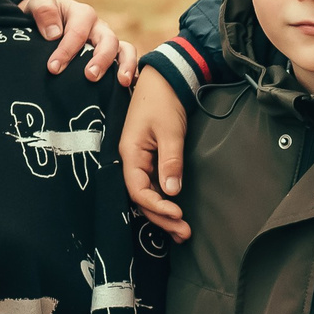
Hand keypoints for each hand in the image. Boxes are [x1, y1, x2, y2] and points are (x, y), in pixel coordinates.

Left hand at [20, 0, 135, 83]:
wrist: (50, 22)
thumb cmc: (44, 15)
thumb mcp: (38, 4)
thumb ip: (43, 11)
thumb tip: (54, 33)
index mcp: (83, 14)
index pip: (78, 32)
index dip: (67, 51)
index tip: (53, 68)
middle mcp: (100, 28)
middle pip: (108, 40)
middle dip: (101, 59)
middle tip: (90, 76)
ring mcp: (108, 43)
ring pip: (125, 50)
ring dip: (125, 65)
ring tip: (122, 82)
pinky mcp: (112, 57)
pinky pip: (127, 63)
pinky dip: (132, 74)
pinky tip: (129, 89)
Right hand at [121, 66, 192, 241]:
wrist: (164, 80)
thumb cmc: (163, 101)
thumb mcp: (169, 131)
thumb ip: (170, 161)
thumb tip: (171, 191)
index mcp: (129, 154)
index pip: (138, 190)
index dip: (157, 206)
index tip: (178, 213)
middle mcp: (130, 161)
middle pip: (141, 199)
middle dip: (161, 218)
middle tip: (184, 233)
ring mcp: (139, 161)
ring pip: (147, 195)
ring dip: (163, 214)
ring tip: (182, 232)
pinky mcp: (149, 160)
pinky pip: (152, 186)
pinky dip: (164, 200)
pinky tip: (175, 213)